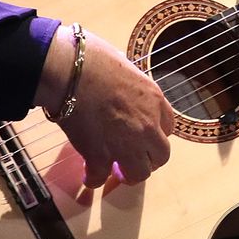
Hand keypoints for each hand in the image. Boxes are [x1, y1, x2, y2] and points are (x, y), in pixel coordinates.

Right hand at [37, 24, 173, 186]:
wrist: (70, 71)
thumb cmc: (93, 59)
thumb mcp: (126, 67)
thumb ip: (130, 86)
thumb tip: (119, 89)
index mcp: (155, 100)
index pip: (168, 125)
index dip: (156, 133)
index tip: (145, 136)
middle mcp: (147, 126)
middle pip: (161, 155)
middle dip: (149, 159)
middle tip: (135, 158)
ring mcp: (125, 144)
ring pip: (139, 173)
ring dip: (129, 175)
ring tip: (117, 172)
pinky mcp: (99, 155)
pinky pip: (100, 177)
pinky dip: (93, 179)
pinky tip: (89, 177)